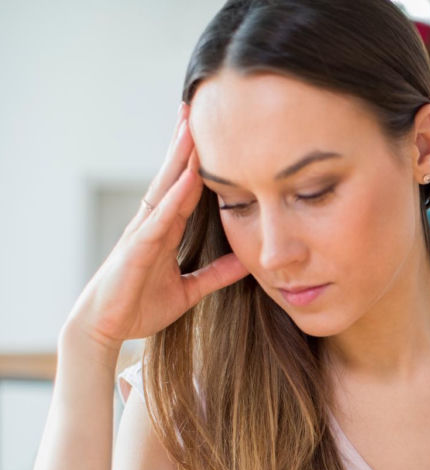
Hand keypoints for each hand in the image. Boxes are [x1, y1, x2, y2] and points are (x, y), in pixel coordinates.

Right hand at [67, 103, 248, 351]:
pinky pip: (159, 218)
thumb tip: (247, 263)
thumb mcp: (190, 289)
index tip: (215, 132)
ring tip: (191, 127)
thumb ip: (217, 274)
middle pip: (173, 176)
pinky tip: (187, 178)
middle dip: (185, 144)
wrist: (107, 328)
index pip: (187, 187)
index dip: (200, 161)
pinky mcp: (137, 249)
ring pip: (164, 188)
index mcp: (166, 230)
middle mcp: (154, 224)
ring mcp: (143, 233)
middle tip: (197, 107)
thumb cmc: (141, 305)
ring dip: (179, 159)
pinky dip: (174, 197)